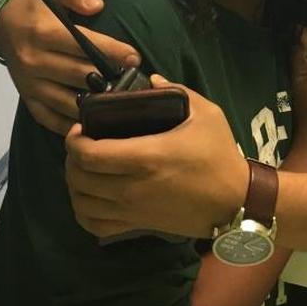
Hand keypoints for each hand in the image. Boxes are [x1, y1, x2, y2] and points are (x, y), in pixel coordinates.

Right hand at [0, 0, 140, 134]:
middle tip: (132, 82)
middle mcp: (34, 61)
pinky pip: (50, 118)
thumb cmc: (37, 7)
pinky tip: (91, 122)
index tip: (134, 58)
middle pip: (80, 75)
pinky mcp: (27, 99)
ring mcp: (30, 83)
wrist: (3, 26)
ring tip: (117, 102)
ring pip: (68, 101)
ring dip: (94, 105)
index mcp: (43, 32)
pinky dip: (71, 124)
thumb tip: (97, 6)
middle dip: (109, 79)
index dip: (112, 52)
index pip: (83, 45)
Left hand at [64, 75, 247, 239]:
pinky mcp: (137, 225)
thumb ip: (177, 91)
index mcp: (145, 156)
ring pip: (81, 202)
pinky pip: (94, 225)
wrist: (235, 201)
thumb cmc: (219, 155)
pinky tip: (89, 197)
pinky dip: (83, 211)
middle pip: (79, 177)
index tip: (80, 127)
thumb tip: (152, 80)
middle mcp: (132, 186)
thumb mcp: (206, 114)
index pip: (89, 154)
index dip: (74, 140)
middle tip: (81, 144)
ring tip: (83, 168)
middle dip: (71, 158)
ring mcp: (133, 210)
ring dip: (74, 184)